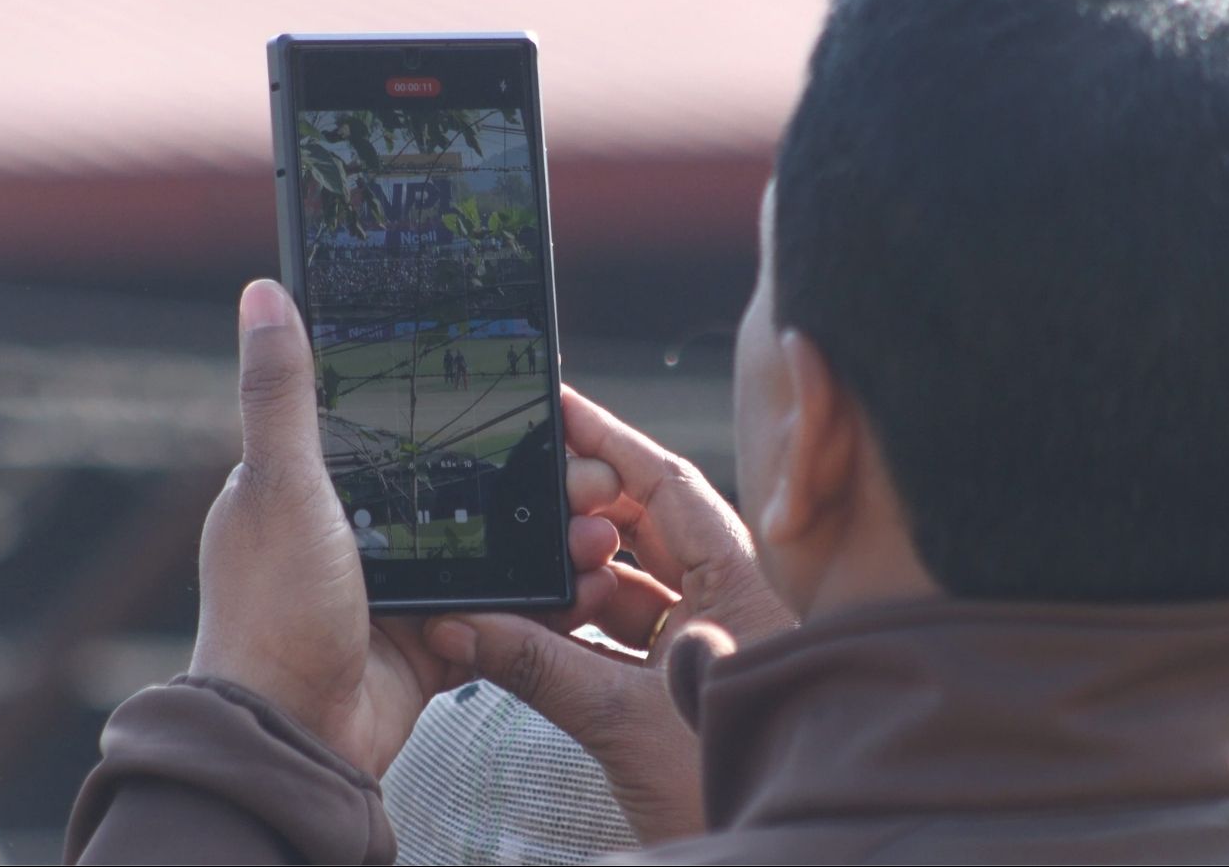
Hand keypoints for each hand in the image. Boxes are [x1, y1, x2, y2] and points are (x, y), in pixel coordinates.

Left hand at [187, 281, 620, 776]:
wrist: (296, 742)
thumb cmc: (272, 611)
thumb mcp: (279, 486)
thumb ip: (282, 392)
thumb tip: (265, 291)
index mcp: (308, 484)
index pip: (394, 418)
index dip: (466, 403)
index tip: (534, 391)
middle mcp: (351, 530)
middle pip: (458, 480)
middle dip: (531, 473)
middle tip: (592, 471)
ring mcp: (394, 588)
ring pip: (489, 543)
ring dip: (548, 534)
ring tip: (599, 526)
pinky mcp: (430, 639)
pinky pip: (501, 609)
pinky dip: (546, 599)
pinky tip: (588, 580)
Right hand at [421, 387, 794, 840]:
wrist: (770, 858)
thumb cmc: (730, 784)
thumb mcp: (619, 719)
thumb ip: (533, 664)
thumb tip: (458, 624)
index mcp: (738, 584)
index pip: (667, 485)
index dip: (609, 442)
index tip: (558, 408)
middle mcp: (727, 602)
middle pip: (645, 527)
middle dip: (581, 510)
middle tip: (524, 491)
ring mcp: (705, 643)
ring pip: (629, 585)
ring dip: (574, 578)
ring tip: (521, 570)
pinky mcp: (682, 686)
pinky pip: (622, 635)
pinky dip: (577, 628)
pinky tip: (530, 625)